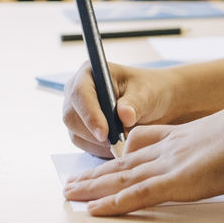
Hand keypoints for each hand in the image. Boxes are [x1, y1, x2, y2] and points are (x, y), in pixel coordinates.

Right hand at [61, 62, 183, 157]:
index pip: (80, 93)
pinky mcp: (79, 128)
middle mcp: (77, 90)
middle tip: (120, 142)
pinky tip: (118, 145)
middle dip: (94, 132)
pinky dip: (100, 149)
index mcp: (91, 73)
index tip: (105, 133)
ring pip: (75, 133)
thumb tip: (124, 115)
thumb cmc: (149, 92)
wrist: (153, 105)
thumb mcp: (147, 94)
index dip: (90, 114)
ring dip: (99, 143)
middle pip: (71, 116)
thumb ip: (135, 103)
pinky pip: (83, 144)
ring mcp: (76, 110)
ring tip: (124, 140)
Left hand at [62, 96, 223, 214]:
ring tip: (68, 194)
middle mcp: (172, 149)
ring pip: (121, 178)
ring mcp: (171, 165)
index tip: (107, 158)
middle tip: (72, 181)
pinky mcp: (176, 183)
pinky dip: (111, 203)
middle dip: (96, 173)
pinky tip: (92, 210)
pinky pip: (135, 195)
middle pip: (125, 162)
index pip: (146, 144)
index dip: (123, 153)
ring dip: (92, 188)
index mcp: (187, 137)